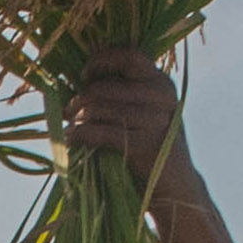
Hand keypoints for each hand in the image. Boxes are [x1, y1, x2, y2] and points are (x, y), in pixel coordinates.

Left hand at [64, 49, 205, 216]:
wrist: (174, 186)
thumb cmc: (147, 146)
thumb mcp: (141, 112)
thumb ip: (120, 92)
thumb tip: (78, 79)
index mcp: (161, 82)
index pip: (129, 56)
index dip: (100, 61)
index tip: (84, 75)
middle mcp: (162, 96)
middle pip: (103, 87)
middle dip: (78, 99)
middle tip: (68, 111)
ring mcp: (156, 119)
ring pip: (98, 109)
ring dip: (76, 119)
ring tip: (71, 128)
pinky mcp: (145, 144)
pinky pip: (98, 132)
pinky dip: (79, 135)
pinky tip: (73, 139)